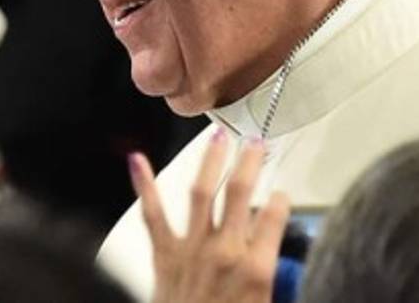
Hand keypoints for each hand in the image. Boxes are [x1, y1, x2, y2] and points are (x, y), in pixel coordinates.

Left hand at [130, 130, 290, 302]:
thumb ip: (274, 282)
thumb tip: (275, 262)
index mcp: (257, 269)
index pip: (274, 218)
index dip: (280, 200)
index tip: (281, 191)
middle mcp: (225, 252)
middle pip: (240, 194)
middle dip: (250, 164)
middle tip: (256, 142)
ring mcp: (191, 249)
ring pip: (202, 193)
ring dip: (210, 161)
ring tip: (217, 136)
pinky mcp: (163, 254)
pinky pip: (152, 213)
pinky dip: (144, 184)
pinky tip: (137, 159)